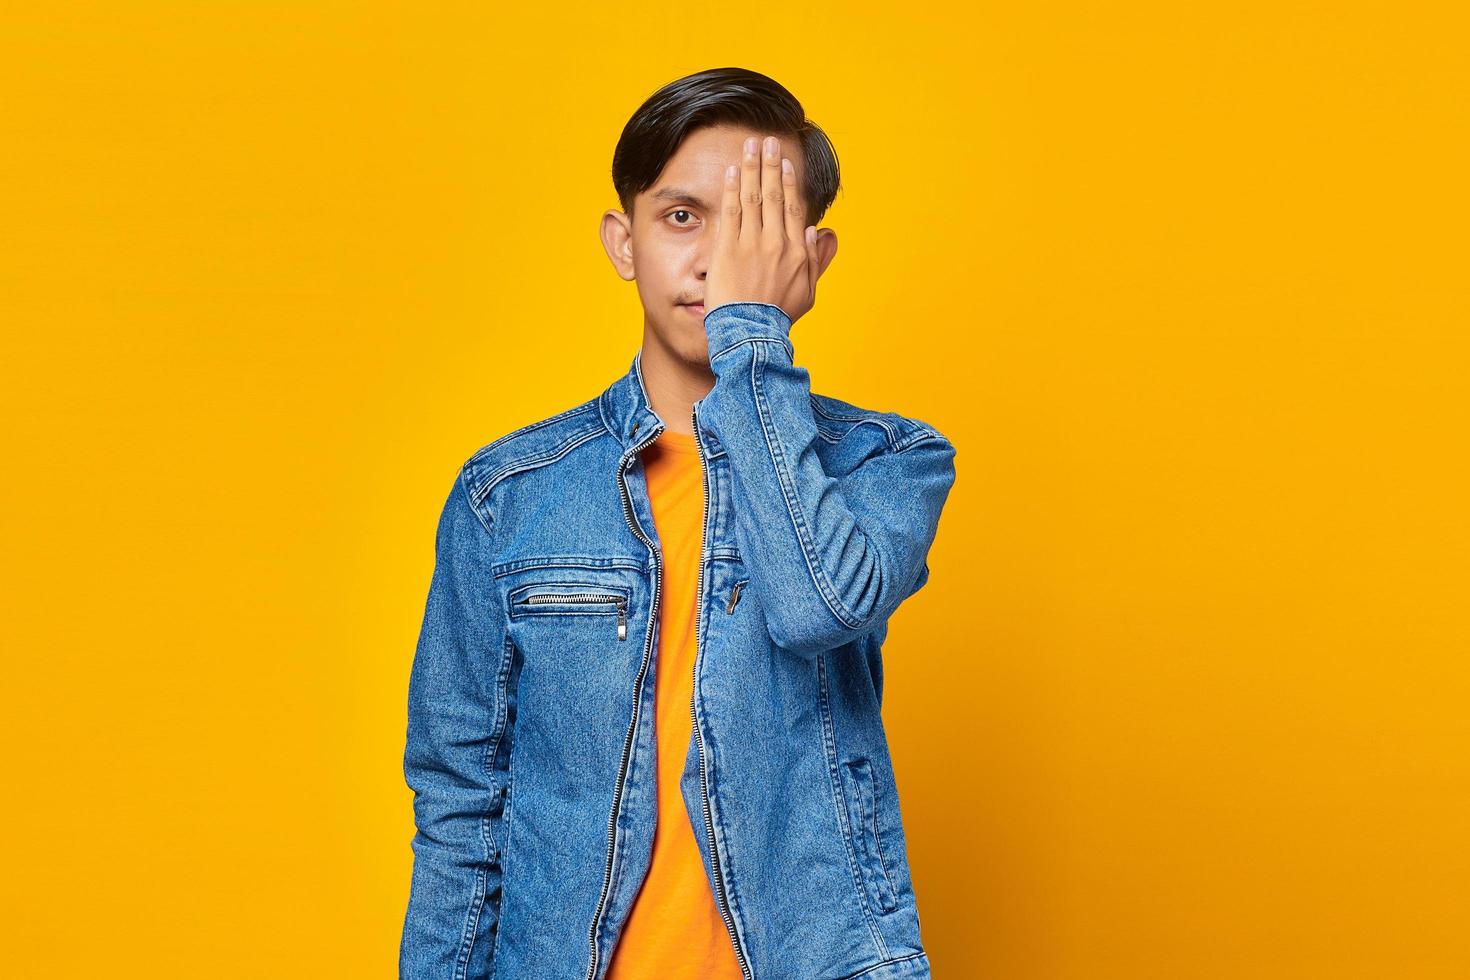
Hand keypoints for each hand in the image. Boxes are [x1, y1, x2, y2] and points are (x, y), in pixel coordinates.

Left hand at [705, 134, 821, 323]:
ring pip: (753, 196)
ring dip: (751, 167)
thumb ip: (815, 260)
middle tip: (768, 141)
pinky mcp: (728, 248)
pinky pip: (732, 210)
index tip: (786, 163)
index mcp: (797, 251)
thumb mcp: (808, 292)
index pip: (794, 207)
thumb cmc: (778, 318)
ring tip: (750, 145)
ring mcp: (752, 243)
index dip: (790, 182)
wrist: (752, 333)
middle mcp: (777, 241)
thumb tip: (817, 231)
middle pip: (774, 194)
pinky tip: (731, 170)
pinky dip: (732, 188)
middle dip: (771, 164)